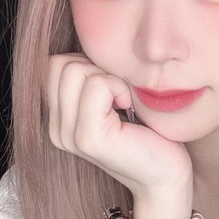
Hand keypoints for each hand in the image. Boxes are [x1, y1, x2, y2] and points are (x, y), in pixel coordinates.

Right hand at [47, 54, 192, 205]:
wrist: (167, 176)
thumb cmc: (149, 133)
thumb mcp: (114, 98)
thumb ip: (92, 78)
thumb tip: (91, 43)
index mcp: (59, 119)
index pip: (52, 64)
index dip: (86, 64)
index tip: (112, 88)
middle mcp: (56, 129)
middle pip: (60, 63)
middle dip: (96, 68)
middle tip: (120, 95)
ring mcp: (69, 136)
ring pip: (75, 70)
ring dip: (109, 78)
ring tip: (124, 103)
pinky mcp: (89, 138)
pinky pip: (97, 86)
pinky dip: (118, 87)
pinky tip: (129, 108)